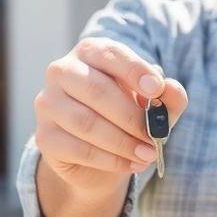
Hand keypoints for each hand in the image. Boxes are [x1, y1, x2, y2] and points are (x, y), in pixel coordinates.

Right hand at [34, 37, 188, 195]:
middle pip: (96, 90)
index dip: (134, 70)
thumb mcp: (153, 106)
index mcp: (90, 52)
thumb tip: (171, 89)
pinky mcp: (45, 136)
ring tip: (148, 154)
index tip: (156, 89)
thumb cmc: (126, 117)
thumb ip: (167, 96)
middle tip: (155, 137)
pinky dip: (110, 160)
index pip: (110, 54)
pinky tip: (131, 164)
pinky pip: (78, 149)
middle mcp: (62, 71)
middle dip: (131, 117)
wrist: (96, 156)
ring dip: (123, 143)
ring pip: (86, 123)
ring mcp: (48, 104)